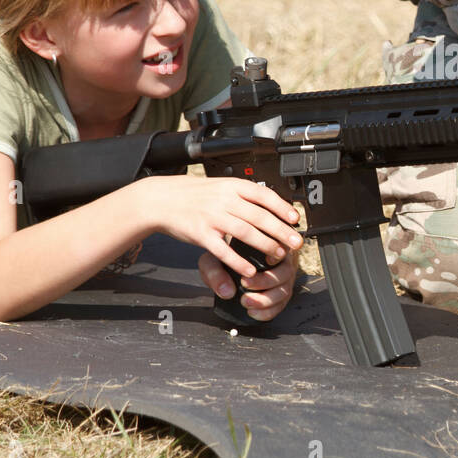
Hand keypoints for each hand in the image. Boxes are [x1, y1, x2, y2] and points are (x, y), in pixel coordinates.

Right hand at [139, 175, 303, 277]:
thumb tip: (270, 203)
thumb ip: (243, 195)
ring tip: (278, 255)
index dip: (282, 207)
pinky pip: (222, 250)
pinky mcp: (200, 234)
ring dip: (265, 245)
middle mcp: (224, 200)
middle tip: (296, 242)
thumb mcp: (221, 186)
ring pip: (246, 232)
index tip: (295, 219)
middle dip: (281, 231)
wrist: (161, 199)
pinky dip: (237, 262)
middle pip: (260, 216)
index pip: (264, 195)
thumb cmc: (193, 194)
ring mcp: (212, 217)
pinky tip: (249, 270)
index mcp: (232, 186)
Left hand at [199, 249, 298, 321]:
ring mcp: (283, 280)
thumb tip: (227, 292)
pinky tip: (253, 312)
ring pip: (284, 290)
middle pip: (285, 271)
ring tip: (246, 302)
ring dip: (266, 299)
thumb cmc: (220, 261)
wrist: (222, 270)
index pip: (283, 247)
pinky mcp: (280, 295)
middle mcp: (282, 262)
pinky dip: (268, 311)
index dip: (279, 255)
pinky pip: (280, 305)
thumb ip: (215, 273)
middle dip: (266, 280)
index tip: (268, 261)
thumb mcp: (212, 262)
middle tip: (246, 285)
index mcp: (268, 245)